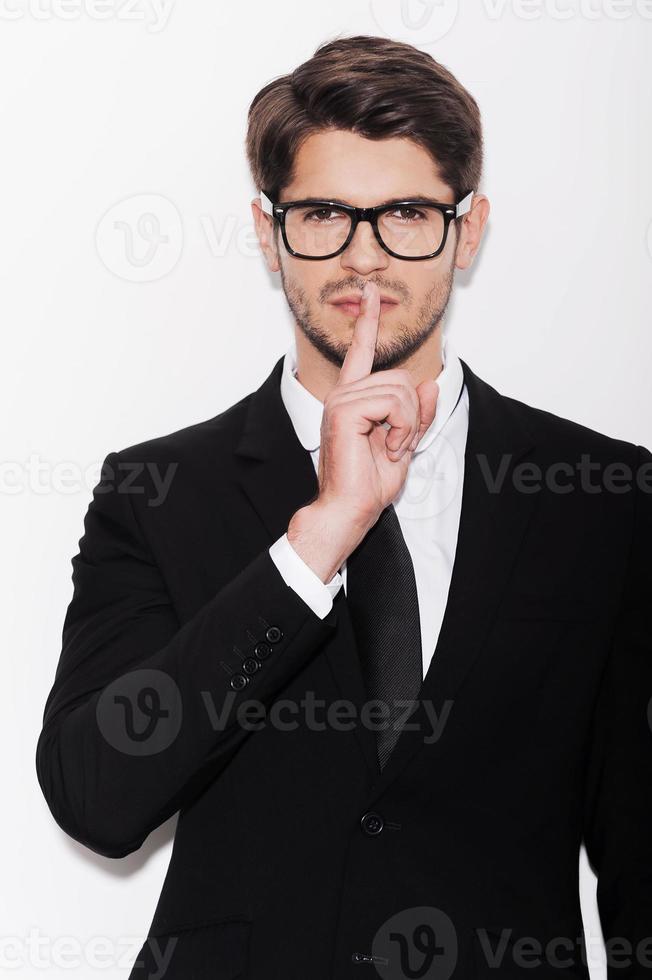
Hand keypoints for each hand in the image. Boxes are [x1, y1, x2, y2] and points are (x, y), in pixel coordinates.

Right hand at [316, 280, 438, 530]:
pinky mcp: (344, 410)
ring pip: (400, 390)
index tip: (371, 292)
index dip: (368, 322)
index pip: (361, 352)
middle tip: (398, 445)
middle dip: (412, 415)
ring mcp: (341, 400)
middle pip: (400, 379)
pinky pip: (393, 403)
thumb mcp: (405, 444)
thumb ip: (417, 415)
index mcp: (353, 398)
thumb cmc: (369, 484)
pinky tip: (388, 447)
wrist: (349, 509)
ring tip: (391, 448)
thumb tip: (430, 384)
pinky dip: (401, 428)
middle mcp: (343, 393)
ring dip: (408, 424)